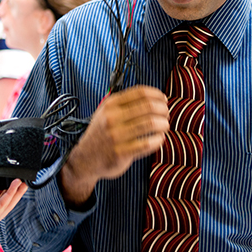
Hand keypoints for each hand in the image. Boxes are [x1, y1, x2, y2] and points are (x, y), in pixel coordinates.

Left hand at [0, 179, 27, 246]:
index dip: (4, 186)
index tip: (11, 175)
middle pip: (3, 200)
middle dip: (14, 189)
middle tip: (23, 178)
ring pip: (5, 204)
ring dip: (15, 193)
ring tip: (24, 182)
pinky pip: (0, 208)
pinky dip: (9, 197)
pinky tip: (15, 188)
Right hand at [61, 85, 169, 204]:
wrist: (85, 159)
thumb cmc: (102, 134)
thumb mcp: (107, 112)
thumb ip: (127, 104)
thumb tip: (158, 98)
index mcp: (110, 104)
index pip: (141, 92)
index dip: (158, 95)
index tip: (164, 100)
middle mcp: (112, 118)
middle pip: (149, 107)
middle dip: (163, 110)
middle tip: (166, 115)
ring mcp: (116, 136)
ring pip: (151, 124)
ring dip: (163, 124)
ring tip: (164, 127)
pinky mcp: (121, 153)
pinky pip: (148, 144)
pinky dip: (158, 140)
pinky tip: (158, 139)